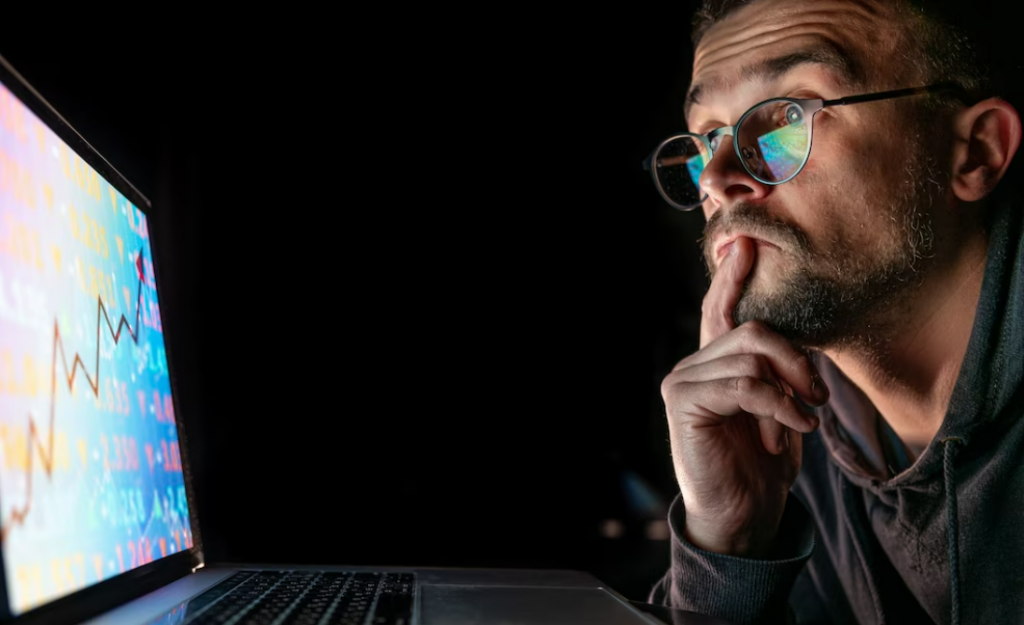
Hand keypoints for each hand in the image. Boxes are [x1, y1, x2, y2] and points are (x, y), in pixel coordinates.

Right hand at [660, 237, 827, 557]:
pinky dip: (779, 406)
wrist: (742, 517)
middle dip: (796, 358)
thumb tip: (795, 341)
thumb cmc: (761, 466)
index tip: (747, 244)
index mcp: (713, 365)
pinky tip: (795, 429)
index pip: (721, 310)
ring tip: (804, 421)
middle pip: (752, 330)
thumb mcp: (778, 410)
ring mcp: (683, 382)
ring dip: (790, 391)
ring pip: (751, 355)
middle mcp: (692, 366)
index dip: (733, 277)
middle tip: (817, 394)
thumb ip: (776, 372)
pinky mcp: (683, 402)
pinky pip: (745, 385)